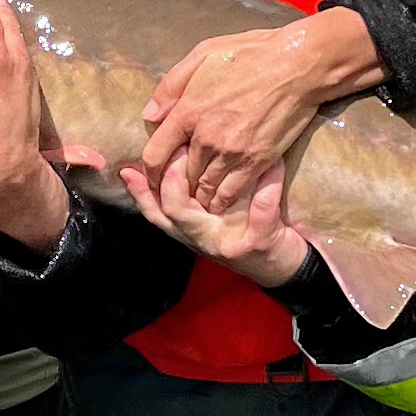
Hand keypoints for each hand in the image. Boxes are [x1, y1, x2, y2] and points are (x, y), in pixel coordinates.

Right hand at [118, 150, 308, 288]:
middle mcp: (201, 239)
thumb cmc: (243, 230)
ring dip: (213, 180)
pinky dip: (268, 186)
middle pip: (172, 211)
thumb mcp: (211, 216)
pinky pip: (262, 210)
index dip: (141, 189)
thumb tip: (157, 160)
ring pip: (207, 217)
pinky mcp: (258, 243)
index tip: (133, 165)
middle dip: (171, 180)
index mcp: (187, 230)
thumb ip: (187, 194)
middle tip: (179, 149)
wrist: (281, 266)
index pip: (154, 210)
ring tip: (222, 152)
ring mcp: (227, 244)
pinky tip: (274, 165)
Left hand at [138, 11, 383, 208]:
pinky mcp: (257, 161)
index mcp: (188, 110)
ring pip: (205, 187)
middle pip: (180, 175)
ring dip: (199, 195)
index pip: (155, 154)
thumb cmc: (251, 53)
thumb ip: (171, 86)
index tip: (153, 176)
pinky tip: (220, 200)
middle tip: (178, 186)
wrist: (298, 65)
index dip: (149, 171)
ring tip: (198, 197)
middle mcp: (206, 137)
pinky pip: (232, 192)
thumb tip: (150, 115)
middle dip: (177, 183)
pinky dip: (223, 200)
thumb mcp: (203, 54)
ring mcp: (232, 152)